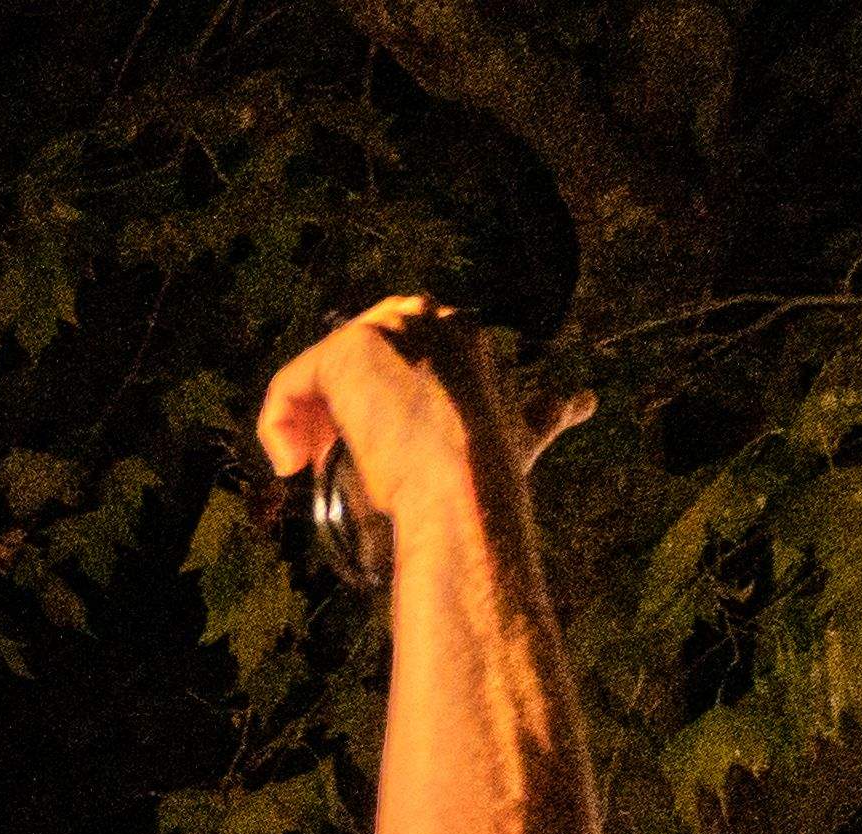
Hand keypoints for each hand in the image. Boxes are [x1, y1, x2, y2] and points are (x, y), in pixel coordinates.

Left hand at [254, 300, 576, 541]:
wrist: (462, 491)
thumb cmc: (487, 476)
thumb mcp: (521, 434)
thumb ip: (545, 412)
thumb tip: (584, 401)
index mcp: (460, 330)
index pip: (389, 352)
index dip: (368, 400)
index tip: (368, 446)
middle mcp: (426, 315)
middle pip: (347, 355)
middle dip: (332, 406)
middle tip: (330, 456)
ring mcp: (387, 327)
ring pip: (317, 370)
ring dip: (303, 419)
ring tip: (311, 465)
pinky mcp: (348, 349)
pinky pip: (290, 381)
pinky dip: (277, 424)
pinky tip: (292, 465)